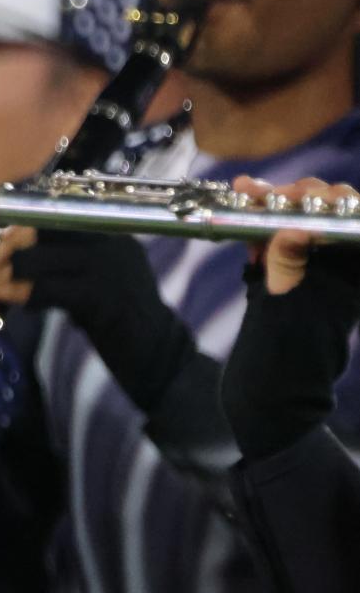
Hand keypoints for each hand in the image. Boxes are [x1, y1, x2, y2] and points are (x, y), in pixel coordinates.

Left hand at [0, 222, 194, 412]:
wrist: (160, 359)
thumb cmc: (120, 326)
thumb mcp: (90, 287)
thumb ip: (60, 270)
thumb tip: (7, 265)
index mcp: (110, 235)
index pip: (56, 218)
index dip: (19, 231)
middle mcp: (110, 243)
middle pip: (44, 230)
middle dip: (6, 248)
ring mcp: (108, 266)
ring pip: (39, 259)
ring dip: (2, 274)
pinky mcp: (100, 295)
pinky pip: (45, 289)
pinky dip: (15, 293)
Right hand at [223, 176, 359, 457]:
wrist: (268, 400)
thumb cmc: (284, 362)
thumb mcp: (284, 312)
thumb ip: (289, 266)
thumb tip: (292, 225)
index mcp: (354, 278)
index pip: (353, 223)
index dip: (334, 204)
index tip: (301, 199)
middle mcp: (342, 272)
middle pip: (332, 216)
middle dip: (302, 199)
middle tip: (268, 193)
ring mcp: (315, 275)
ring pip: (304, 224)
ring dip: (275, 205)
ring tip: (247, 192)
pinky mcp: (290, 280)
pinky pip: (281, 243)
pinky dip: (262, 227)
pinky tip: (244, 212)